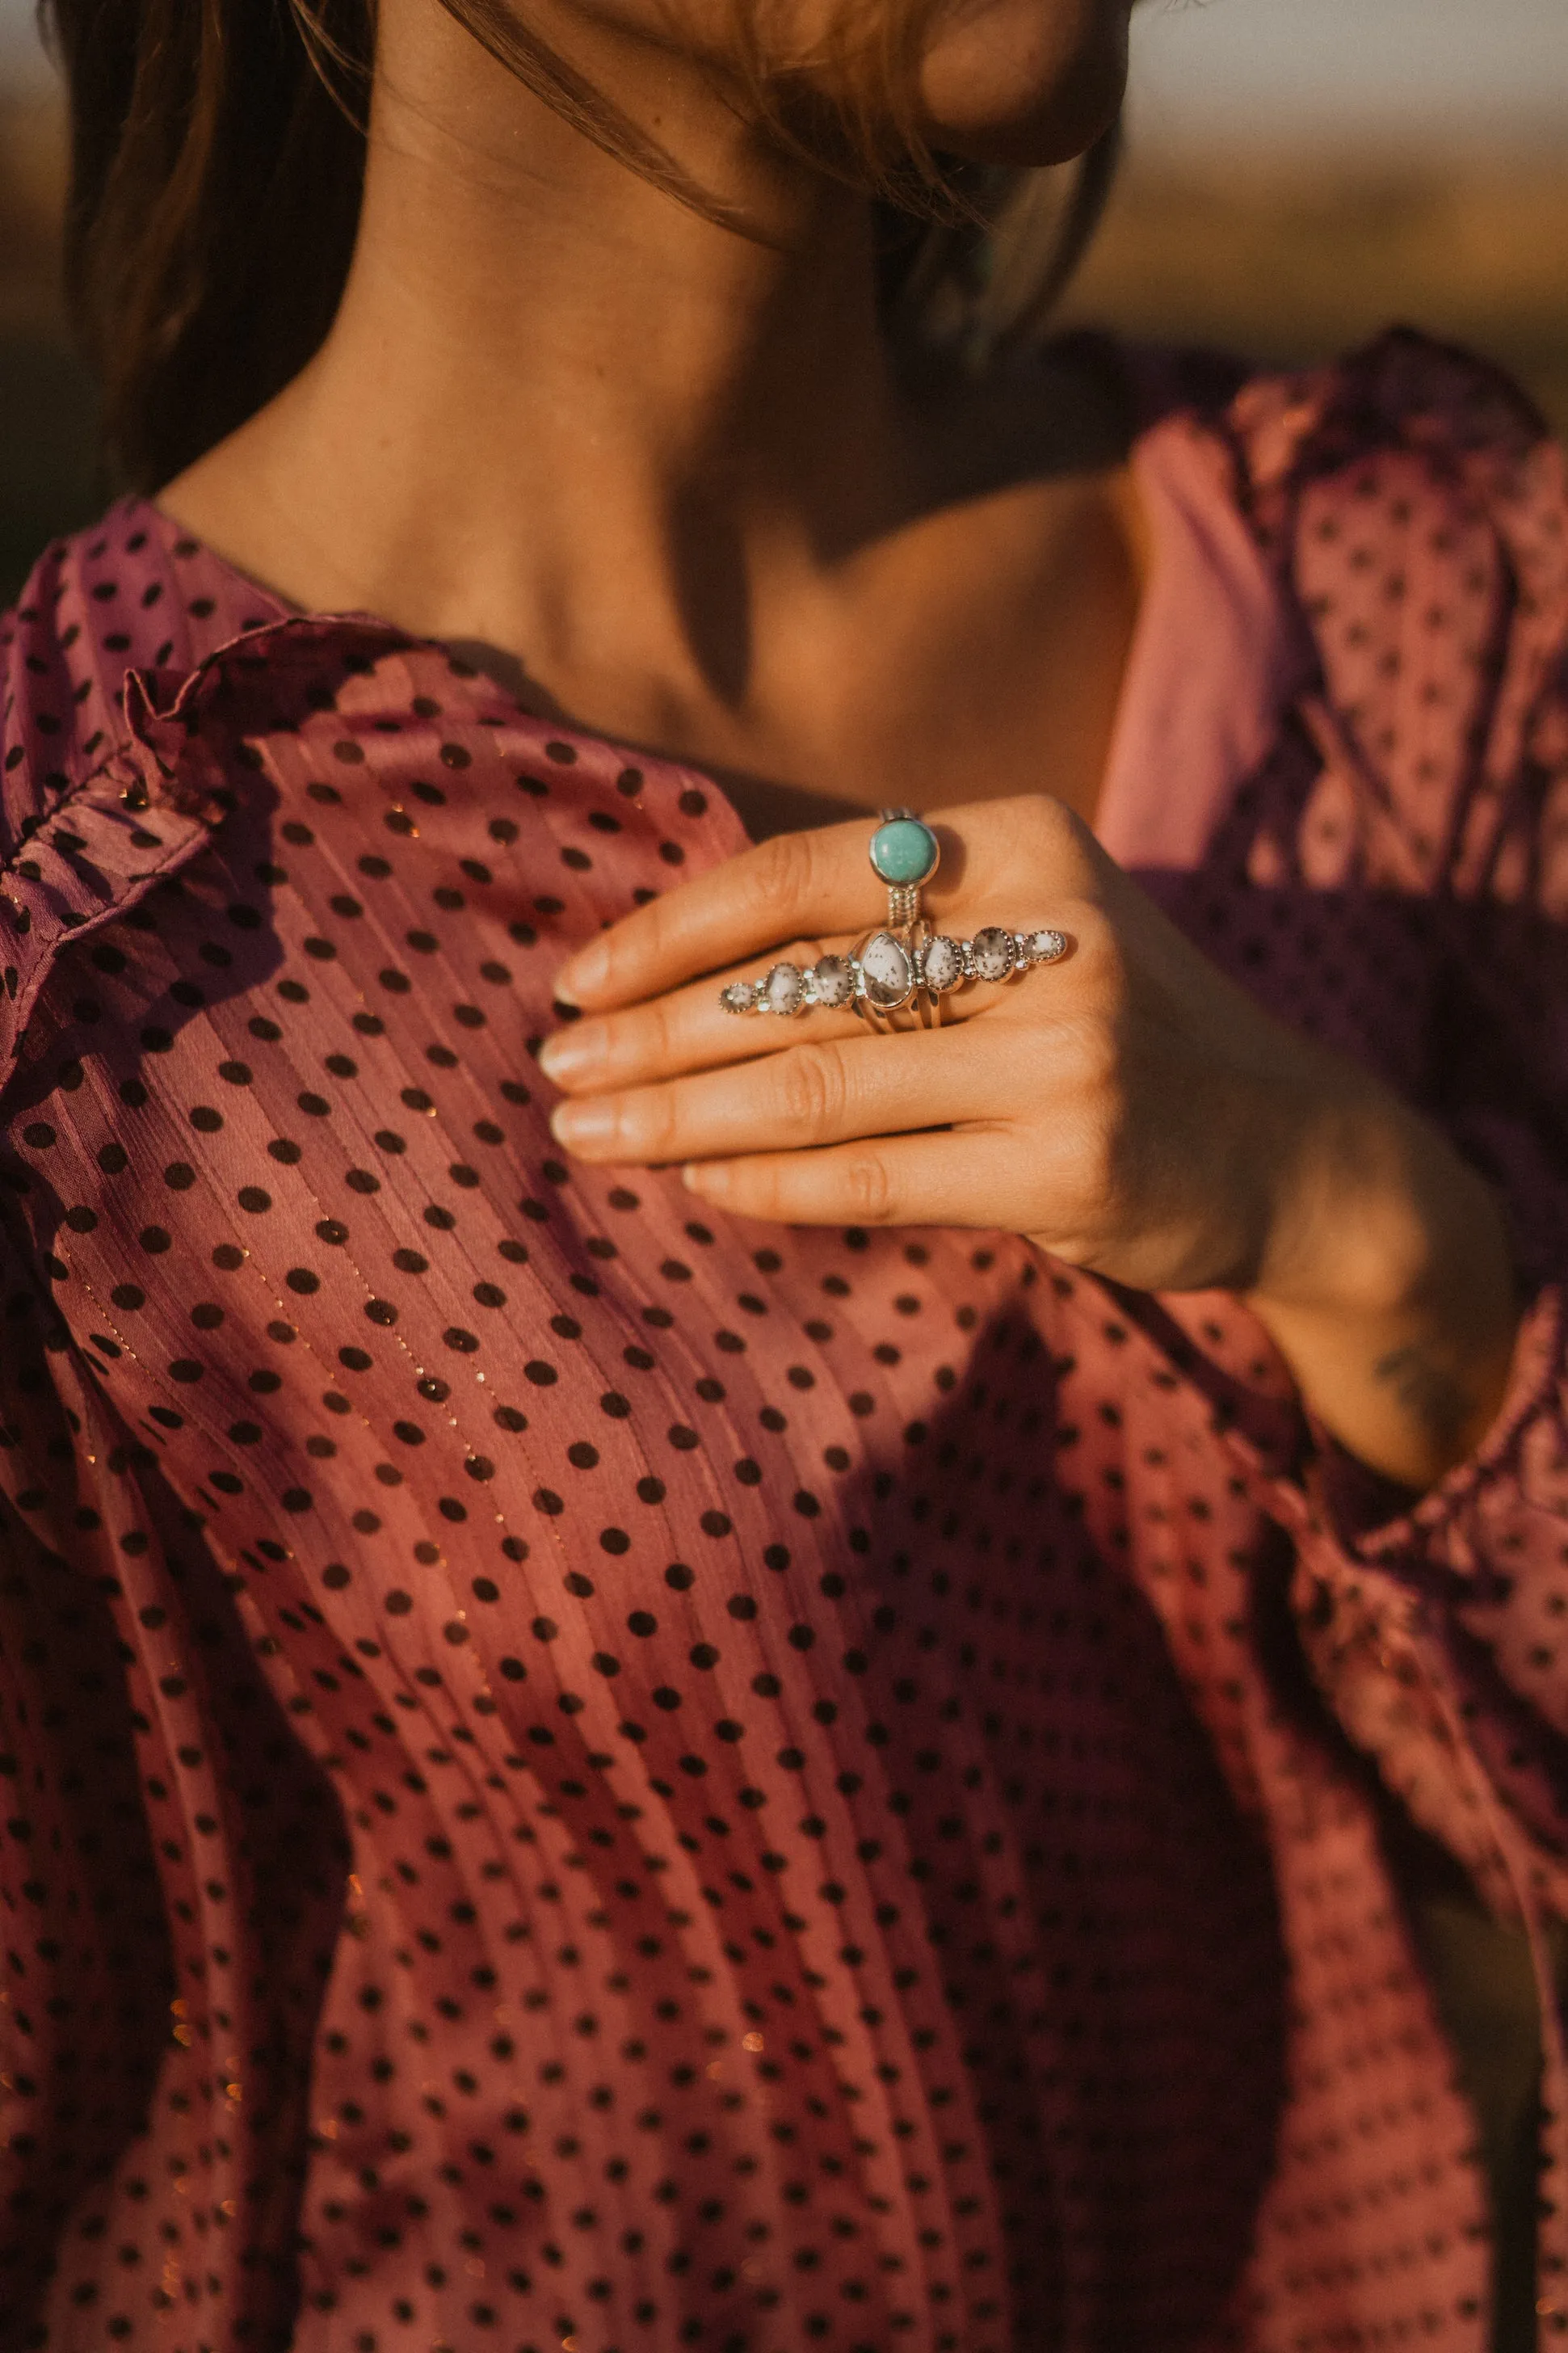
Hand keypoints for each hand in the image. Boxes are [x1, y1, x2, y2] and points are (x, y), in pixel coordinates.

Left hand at [541, 793, 1520, 1488]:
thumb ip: (890, 925)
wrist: (1289, 1145)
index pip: (800, 874)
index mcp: (1020, 842)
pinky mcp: (1073, 1166)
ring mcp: (1067, 1054)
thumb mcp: (1028, 926)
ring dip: (681, 1114)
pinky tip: (697, 1184)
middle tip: (553, 1064)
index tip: (576, 977)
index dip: (673, 927)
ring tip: (586, 1129)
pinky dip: (771, 1183)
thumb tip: (677, 964)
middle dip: (652, 1031)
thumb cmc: (1116, 1026)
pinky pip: (877, 1176)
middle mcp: (1050, 932)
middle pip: (795, 985)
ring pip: (820, 1083)